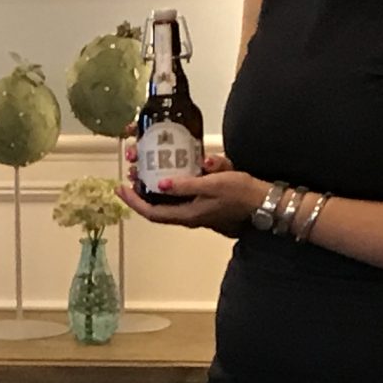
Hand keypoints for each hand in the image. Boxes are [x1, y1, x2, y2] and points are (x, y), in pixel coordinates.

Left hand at [118, 152, 260, 236]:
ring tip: (146, 167)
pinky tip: (172, 169)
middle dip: (141, 190)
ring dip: (154, 186)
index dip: (134, 201)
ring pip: (167, 200)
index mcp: (187, 214)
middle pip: (156, 206)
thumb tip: (159, 184)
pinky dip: (171, 183)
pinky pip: (180, 195)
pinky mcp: (203, 204)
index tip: (120, 188)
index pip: (152, 212)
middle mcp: (188, 215)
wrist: (262, 203)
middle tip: (132, 172)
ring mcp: (195, 211)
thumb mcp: (212, 185)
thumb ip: (185, 185)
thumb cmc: (240, 193)